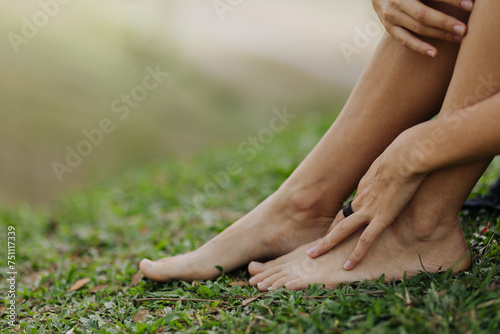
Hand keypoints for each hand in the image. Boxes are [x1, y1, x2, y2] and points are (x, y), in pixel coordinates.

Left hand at [307, 144, 426, 269]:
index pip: (349, 208)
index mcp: (363, 186)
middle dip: (325, 235)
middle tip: (311, 247)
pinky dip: (356, 254)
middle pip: (338, 220)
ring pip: (341, 230)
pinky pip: (366, 240)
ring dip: (326, 244)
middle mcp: (361, 199)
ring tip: (313, 256)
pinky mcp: (382, 217)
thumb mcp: (390, 162)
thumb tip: (390, 173)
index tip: (334, 230)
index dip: (340, 220)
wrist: (407, 156)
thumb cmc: (405, 153)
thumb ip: (387, 173)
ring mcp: (369, 209)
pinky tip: (348, 266)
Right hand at [372, 0, 472, 56]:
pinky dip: (420, 47)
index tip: (470, 6)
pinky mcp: (389, 28)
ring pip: (417, 28)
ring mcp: (391, 17)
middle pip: (423, 15)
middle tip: (464, 29)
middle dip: (445, 22)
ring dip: (439, 35)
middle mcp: (397, 3)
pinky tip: (434, 53)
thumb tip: (462, 0)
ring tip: (458, 39)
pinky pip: (405, 40)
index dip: (451, 1)